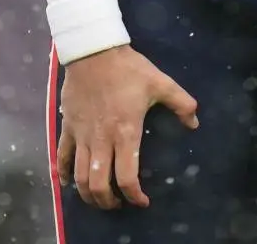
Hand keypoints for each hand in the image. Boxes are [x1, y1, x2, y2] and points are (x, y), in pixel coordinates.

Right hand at [56, 44, 198, 209]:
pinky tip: (68, 183)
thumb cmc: (128, 69)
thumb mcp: (160, 82)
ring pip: (79, 177)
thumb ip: (181, 103)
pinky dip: (63, 174)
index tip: (142, 201)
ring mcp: (82, 135)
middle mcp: (101, 140)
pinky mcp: (68, 127)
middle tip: (118, 203)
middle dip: (108, 202)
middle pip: (99, 185)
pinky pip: (62, 157)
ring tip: (98, 197)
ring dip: (88, 194)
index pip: (127, 177)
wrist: (93, 51)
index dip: (134, 196)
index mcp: (125, 133)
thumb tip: (194, 123)